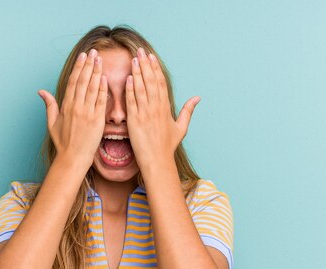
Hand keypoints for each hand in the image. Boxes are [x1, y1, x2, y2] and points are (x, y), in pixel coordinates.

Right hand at [38, 48, 107, 168]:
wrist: (73, 158)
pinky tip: (105, 78)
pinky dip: (102, 89)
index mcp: (65, 106)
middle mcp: (76, 107)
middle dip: (88, 65)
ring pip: (91, 88)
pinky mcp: (96, 121)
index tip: (83, 56)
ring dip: (96, 73)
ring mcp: (86, 113)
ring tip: (100, 60)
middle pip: (82, 81)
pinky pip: (100, 102)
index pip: (72, 82)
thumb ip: (49, 105)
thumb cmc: (63, 142)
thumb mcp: (52, 123)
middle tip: (94, 52)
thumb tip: (41, 91)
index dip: (78, 67)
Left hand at [125, 47, 199, 169]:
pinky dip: (130, 90)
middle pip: (151, 81)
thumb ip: (188, 111)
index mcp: (166, 108)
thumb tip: (198, 98)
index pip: (160, 83)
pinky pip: (132, 102)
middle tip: (140, 51)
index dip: (155, 68)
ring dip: (137, 73)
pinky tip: (128, 78)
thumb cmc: (168, 146)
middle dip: (145, 65)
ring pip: (141, 89)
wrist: (158, 161)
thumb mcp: (181, 127)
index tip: (151, 56)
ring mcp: (145, 114)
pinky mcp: (135, 121)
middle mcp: (156, 108)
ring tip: (133, 60)